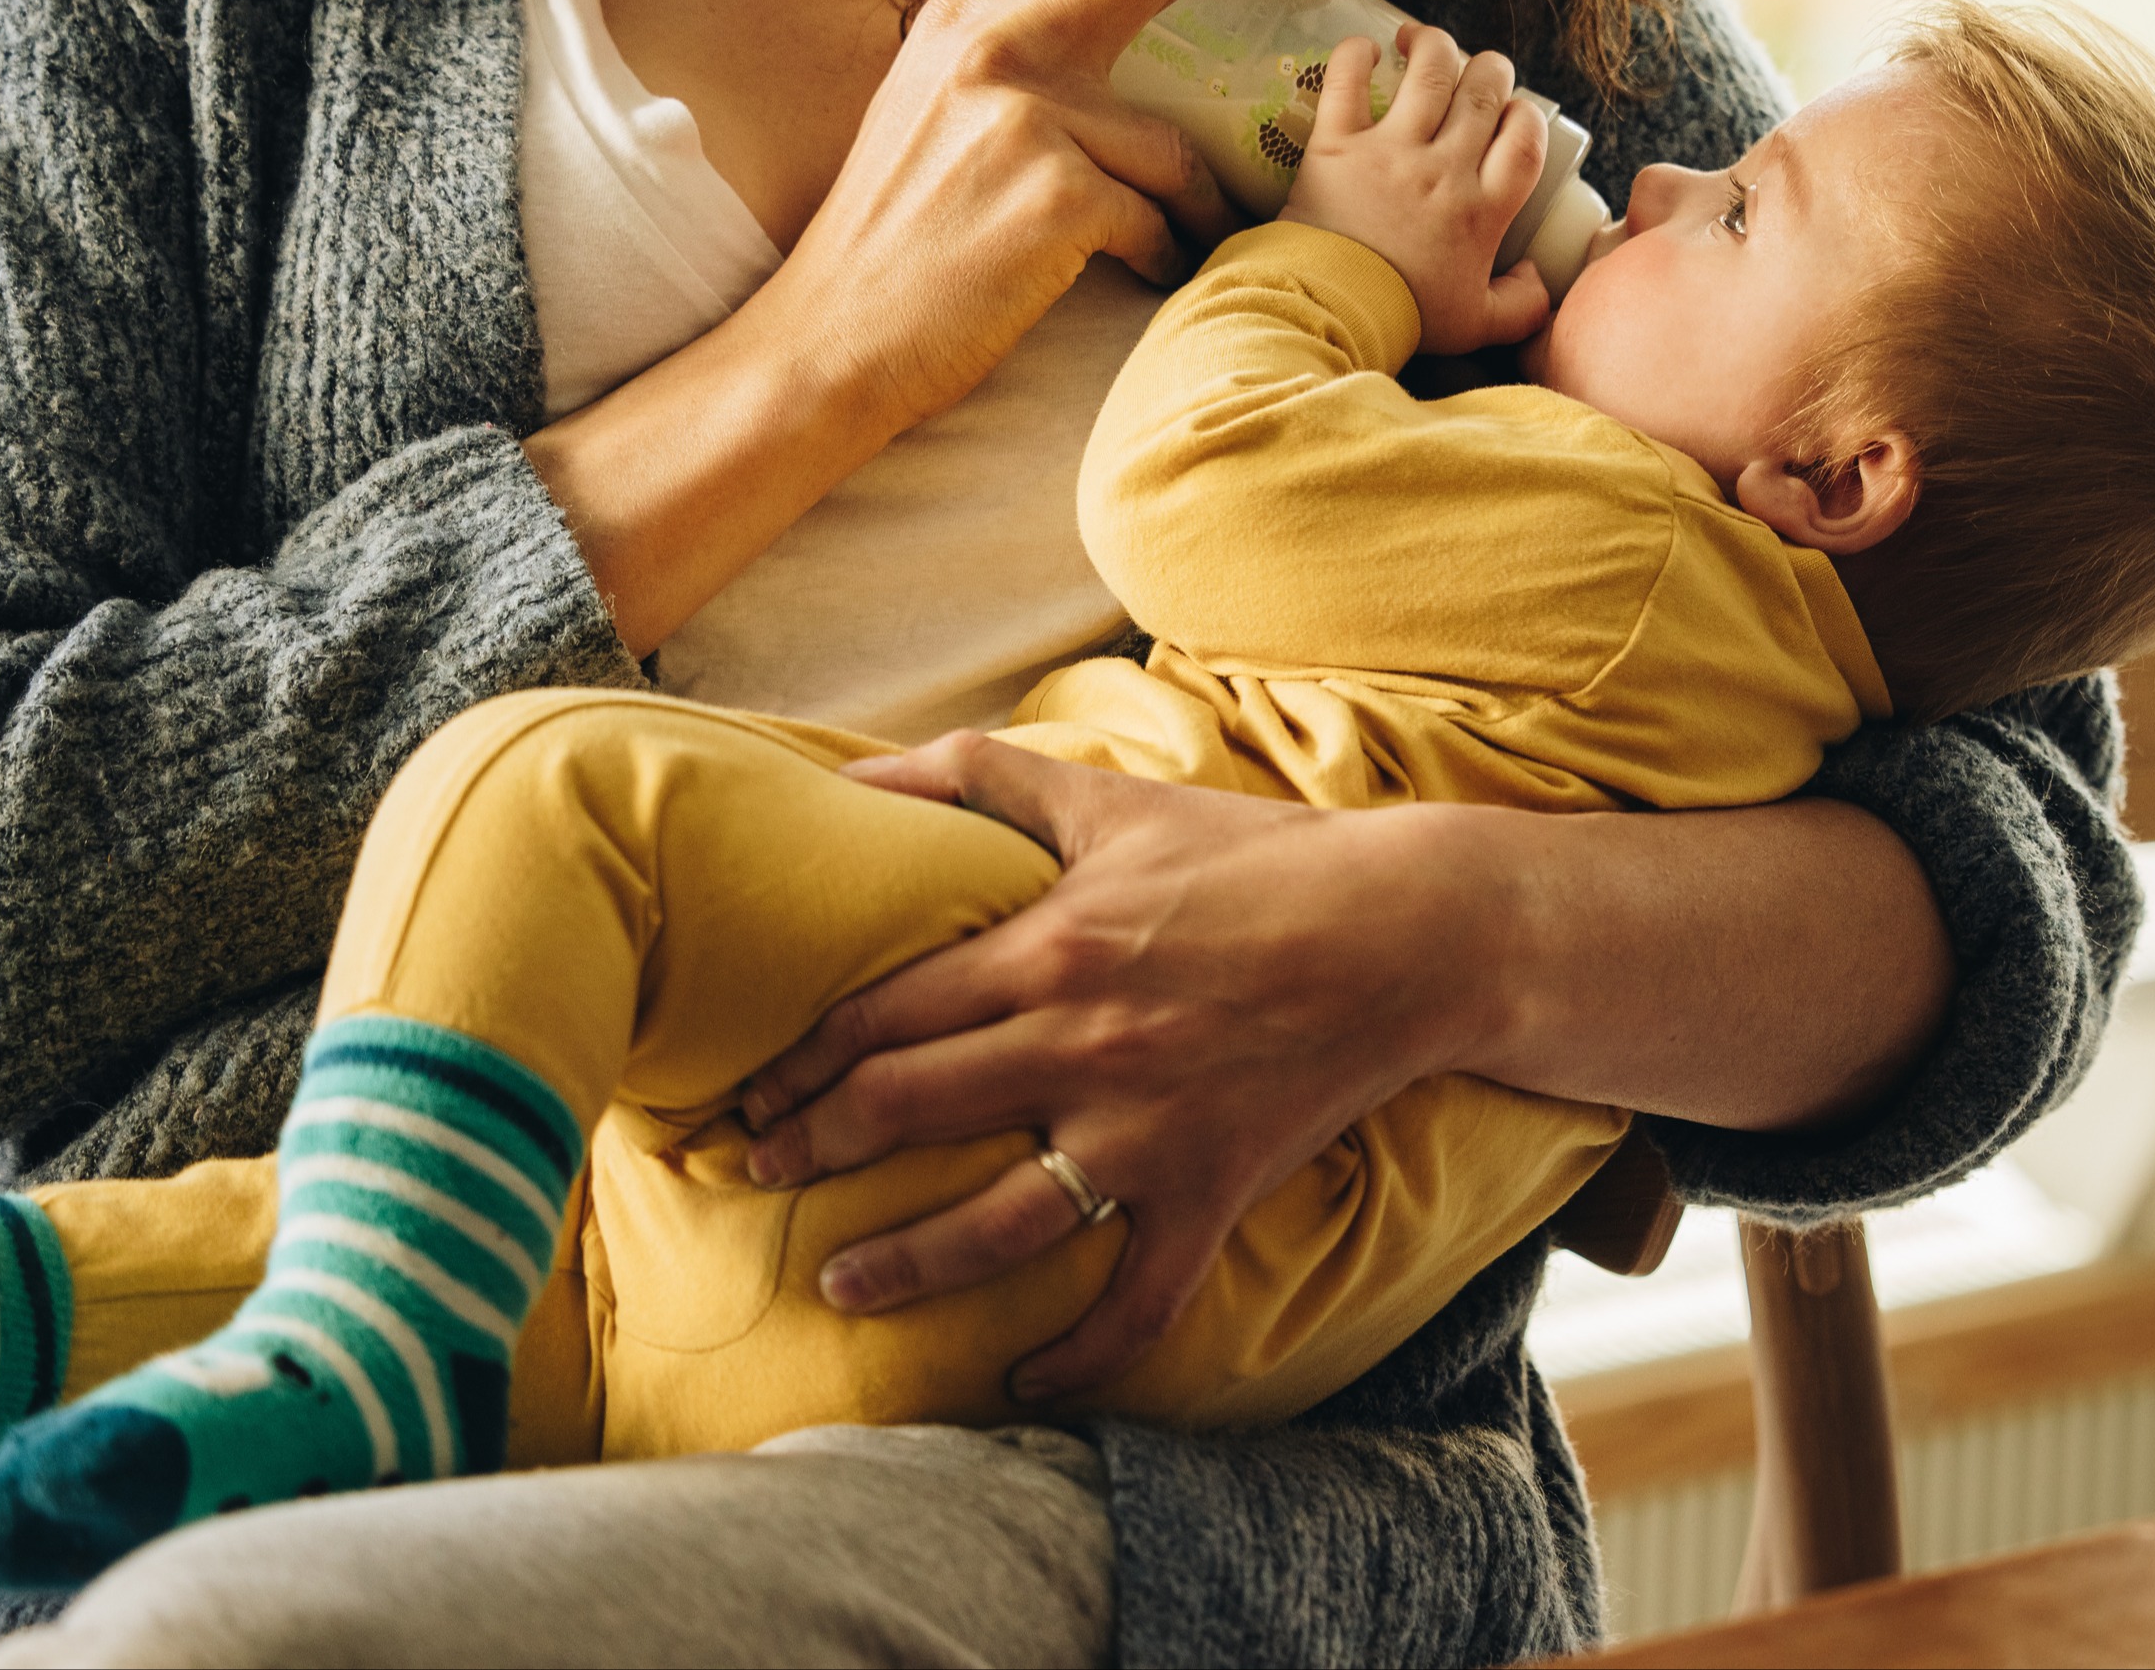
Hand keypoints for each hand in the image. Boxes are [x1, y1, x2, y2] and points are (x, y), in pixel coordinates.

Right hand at [524, 0, 1342, 654]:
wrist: (831, 340)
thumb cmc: (889, 238)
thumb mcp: (926, 101)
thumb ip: (1002, 45)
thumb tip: (1096, 17)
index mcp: (963, 4)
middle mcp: (993, 38)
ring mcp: (1023, 115)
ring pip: (1176, 141)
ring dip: (1207, 199)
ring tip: (1204, 238)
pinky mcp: (1055, 197)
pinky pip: (1160, 221)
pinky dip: (1170, 257)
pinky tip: (1150, 280)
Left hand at [736, 733, 1480, 1401]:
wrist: (1406, 930)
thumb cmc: (1254, 857)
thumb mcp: (1112, 800)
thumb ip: (980, 776)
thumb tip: (857, 774)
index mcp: (1048, 949)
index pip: (882, 1014)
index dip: (797, 1058)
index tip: (748, 1089)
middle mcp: (1081, 1045)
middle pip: (908, 1110)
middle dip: (813, 1148)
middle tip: (753, 1172)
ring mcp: (1147, 1132)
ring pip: (996, 1224)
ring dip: (903, 1263)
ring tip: (837, 1286)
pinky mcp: (1212, 1193)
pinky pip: (1136, 1302)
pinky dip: (1078, 1358)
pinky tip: (1023, 1381)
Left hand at [1279, 24, 1550, 353]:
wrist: (1331, 313)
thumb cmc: (1403, 318)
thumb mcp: (1477, 325)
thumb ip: (1521, 306)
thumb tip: (1537, 276)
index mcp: (1483, 208)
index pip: (1525, 138)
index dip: (1526, 115)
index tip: (1514, 115)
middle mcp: (1445, 169)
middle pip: (1484, 92)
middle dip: (1490, 68)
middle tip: (1478, 70)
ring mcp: (1391, 152)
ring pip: (1429, 72)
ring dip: (1433, 44)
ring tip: (1421, 39)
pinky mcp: (1336, 145)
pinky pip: (1348, 82)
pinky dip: (1355, 55)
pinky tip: (1365, 48)